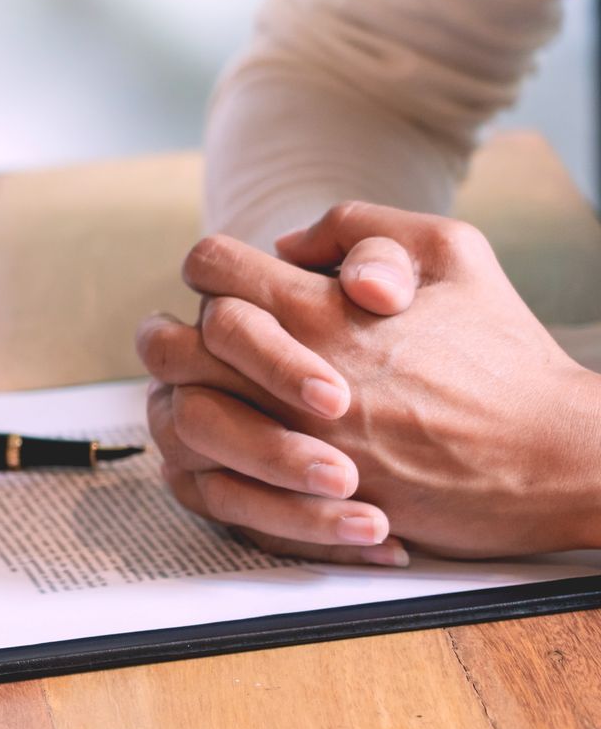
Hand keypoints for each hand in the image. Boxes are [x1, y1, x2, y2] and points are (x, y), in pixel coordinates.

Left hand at [138, 201, 600, 560]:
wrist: (553, 456)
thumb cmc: (503, 351)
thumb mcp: (451, 250)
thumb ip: (360, 228)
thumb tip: (285, 243)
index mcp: (320, 308)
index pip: (210, 268)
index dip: (213, 269)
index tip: (234, 284)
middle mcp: (291, 375)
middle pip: (175, 342)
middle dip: (184, 333)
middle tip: (214, 344)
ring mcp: (290, 442)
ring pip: (182, 412)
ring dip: (189, 396)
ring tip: (219, 392)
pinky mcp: (299, 501)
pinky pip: (213, 482)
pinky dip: (211, 461)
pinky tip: (236, 446)